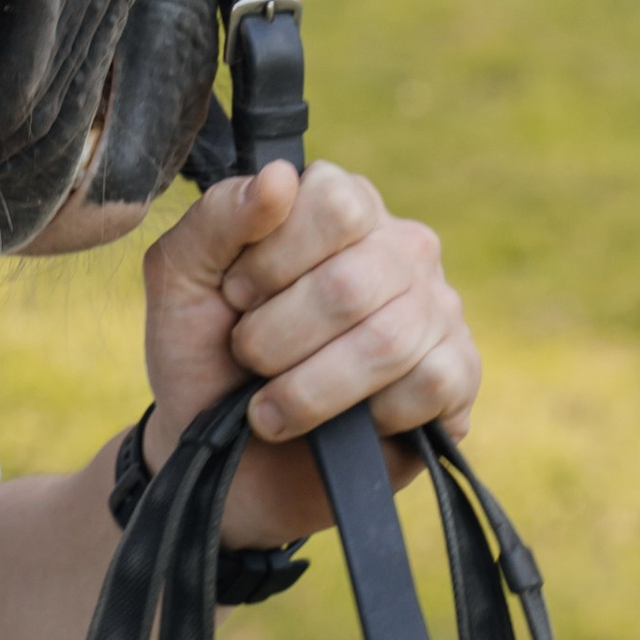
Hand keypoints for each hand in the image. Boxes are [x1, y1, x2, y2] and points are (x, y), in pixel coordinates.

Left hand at [140, 160, 480, 546]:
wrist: (222, 460)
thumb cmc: (204, 356)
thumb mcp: (182, 279)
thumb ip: (217, 218)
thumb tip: (279, 179)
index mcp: (340, 205)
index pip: (335, 201)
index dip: (272, 259)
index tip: (235, 295)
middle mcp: (400, 246)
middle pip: (353, 282)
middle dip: (276, 338)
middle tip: (248, 359)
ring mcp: (437, 309)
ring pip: (387, 340)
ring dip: (307, 389)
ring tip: (271, 407)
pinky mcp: (458, 375)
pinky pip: (429, 385)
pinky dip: (365, 417)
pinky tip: (342, 422)